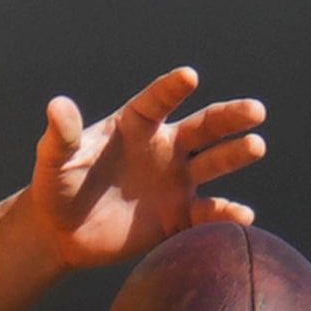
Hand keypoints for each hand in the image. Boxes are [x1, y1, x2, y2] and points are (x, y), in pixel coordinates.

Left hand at [31, 65, 265, 270]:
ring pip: (213, 164)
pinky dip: (225, 216)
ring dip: (235, 154)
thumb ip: (61, 136)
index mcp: (136, 126)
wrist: (62, 232)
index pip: (158, 101)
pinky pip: (206, 215)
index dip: (171, 89)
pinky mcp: (177, 217)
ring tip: (256, 146)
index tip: (188, 77)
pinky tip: (243, 216)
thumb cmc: (56, 187)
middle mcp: (164, 148)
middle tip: (256, 110)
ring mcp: (175, 182)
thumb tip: (58, 106)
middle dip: (229, 117)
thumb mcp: (55, 160)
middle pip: (202, 128)